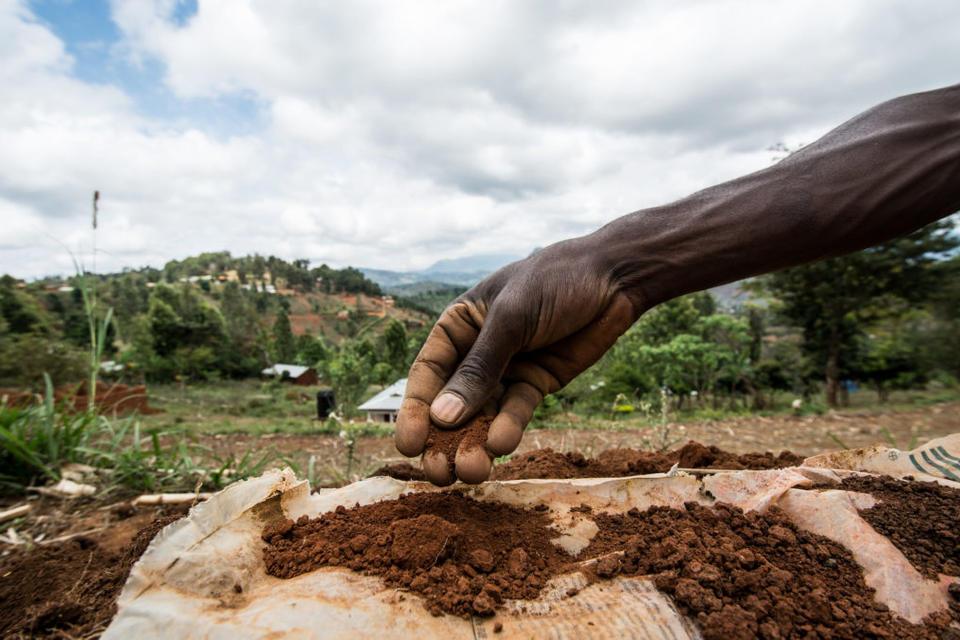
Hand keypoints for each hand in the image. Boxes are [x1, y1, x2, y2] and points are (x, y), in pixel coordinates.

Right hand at [394, 236, 640, 484]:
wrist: (615, 278)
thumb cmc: (555, 281)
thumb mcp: (512, 318)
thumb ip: (480, 368)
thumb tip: (442, 417)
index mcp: (459, 326)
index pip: (428, 373)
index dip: (416, 411)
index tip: (408, 446)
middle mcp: (477, 352)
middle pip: (451, 402)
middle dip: (443, 440)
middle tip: (439, 474)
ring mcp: (507, 370)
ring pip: (483, 415)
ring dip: (474, 444)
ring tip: (472, 472)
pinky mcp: (535, 385)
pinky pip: (516, 412)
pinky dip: (508, 429)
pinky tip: (502, 445)